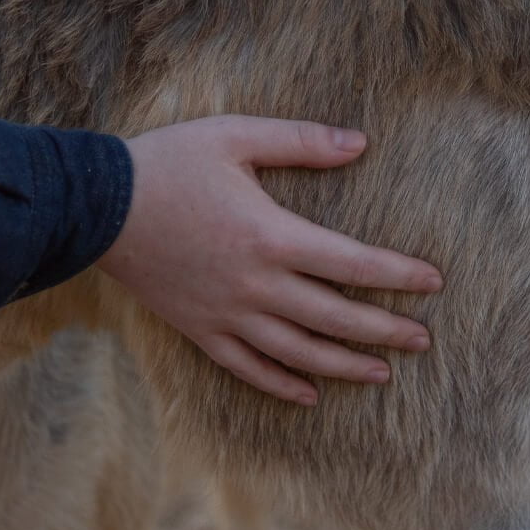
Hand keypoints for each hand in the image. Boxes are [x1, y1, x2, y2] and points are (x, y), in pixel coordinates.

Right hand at [96, 116, 441, 405]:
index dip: (397, 275)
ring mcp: (227, 314)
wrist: (97, 206)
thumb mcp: (235, 135)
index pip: (352, 263)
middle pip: (334, 318)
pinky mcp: (199, 328)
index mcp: (271, 236)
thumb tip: (359, 142)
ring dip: (344, 365)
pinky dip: (281, 384)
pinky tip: (308, 393)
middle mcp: (255, 285)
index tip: (432, 283)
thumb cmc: (168, 164)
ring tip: (381, 373)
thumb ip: (300, 141)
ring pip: (298, 352)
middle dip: (385, 330)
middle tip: (422, 339)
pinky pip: (247, 367)